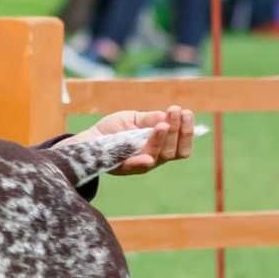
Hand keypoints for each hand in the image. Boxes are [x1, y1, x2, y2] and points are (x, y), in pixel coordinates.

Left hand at [59, 106, 196, 176]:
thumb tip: (169, 115)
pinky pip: (136, 167)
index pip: (181, 146)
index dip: (187, 131)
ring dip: (164, 139)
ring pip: (159, 156)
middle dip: (177, 130)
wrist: (91, 138)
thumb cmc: (115, 128)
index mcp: (161, 147)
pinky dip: (143, 161)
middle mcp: (154, 158)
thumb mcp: (134, 118)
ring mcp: (140, 164)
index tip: (186, 112)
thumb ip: (151, 118)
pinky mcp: (124, 167)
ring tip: (164, 123)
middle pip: (174, 151)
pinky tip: (149, 156)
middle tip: (176, 110)